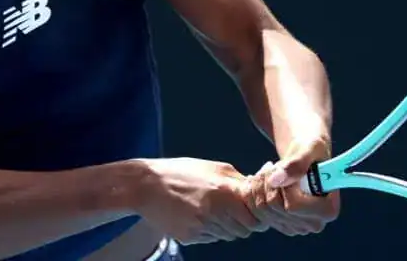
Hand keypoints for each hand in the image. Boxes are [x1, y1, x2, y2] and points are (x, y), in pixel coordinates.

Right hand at [134, 158, 267, 244]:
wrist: (145, 186)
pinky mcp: (190, 238)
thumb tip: (260, 187)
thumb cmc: (182, 173)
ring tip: (214, 209)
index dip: (260, 213)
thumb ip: (239, 181)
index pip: (258, 214)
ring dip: (228, 226)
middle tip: (235, 210)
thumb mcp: (215, 168)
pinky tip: (199, 215)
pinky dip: (211, 230)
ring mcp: (202, 227)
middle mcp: (216, 212)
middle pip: (246, 229)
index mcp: (225, 191)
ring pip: (229, 236)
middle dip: (246, 222)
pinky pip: (211, 239)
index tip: (256, 206)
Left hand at [246, 137, 340, 235]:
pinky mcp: (282, 224)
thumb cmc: (312, 149)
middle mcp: (314, 223)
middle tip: (272, 165)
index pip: (293, 206)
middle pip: (274, 209)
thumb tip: (276, 180)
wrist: (306, 155)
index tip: (281, 167)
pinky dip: (255, 192)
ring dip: (259, 185)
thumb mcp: (309, 148)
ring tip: (269, 170)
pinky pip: (257, 211)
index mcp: (328, 210)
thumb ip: (297, 163)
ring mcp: (297, 226)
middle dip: (268, 182)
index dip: (282, 186)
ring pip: (262, 210)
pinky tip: (264, 179)